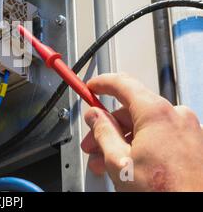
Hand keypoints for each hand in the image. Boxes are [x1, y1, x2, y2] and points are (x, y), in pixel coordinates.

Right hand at [81, 73, 202, 191]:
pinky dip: (143, 144)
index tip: (91, 87)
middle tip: (92, 142)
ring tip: (107, 160)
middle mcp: (176, 115)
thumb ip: (102, 131)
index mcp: (156, 112)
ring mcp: (188, 129)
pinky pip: (161, 135)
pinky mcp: (194, 144)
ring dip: (123, 139)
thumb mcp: (118, 160)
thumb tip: (94, 116)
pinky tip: (129, 163)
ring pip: (146, 124)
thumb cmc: (164, 191)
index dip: (101, 84)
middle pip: (132, 109)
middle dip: (108, 126)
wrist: (195, 210)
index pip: (122, 83)